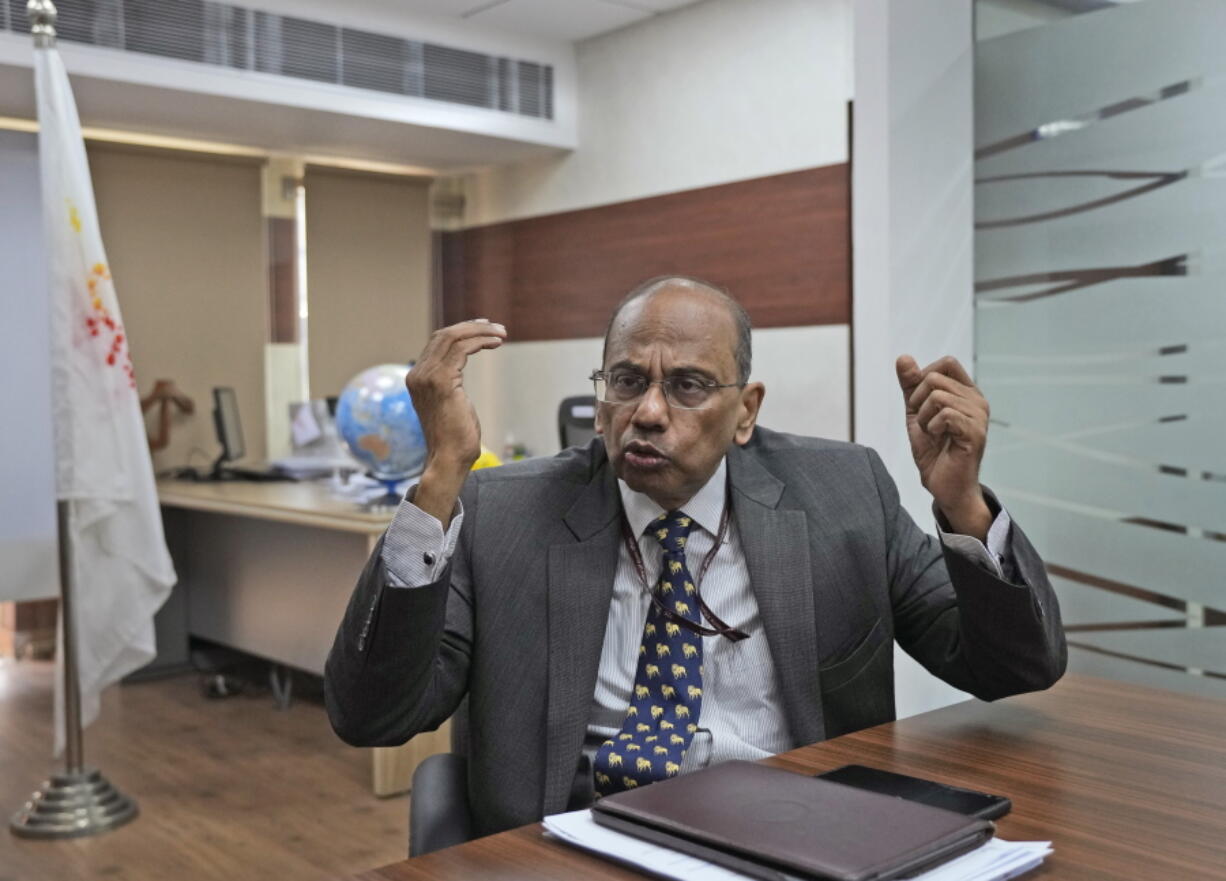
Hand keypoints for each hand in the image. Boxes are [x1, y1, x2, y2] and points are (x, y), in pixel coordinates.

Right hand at [406, 319, 505, 525]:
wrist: (448, 459)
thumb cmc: (454, 437)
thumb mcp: (449, 402)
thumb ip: (448, 383)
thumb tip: (458, 369)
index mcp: (417, 378)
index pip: (437, 343)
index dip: (461, 331)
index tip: (483, 329)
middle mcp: (418, 374)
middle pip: (444, 335)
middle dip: (472, 327)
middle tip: (496, 328)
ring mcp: (427, 377)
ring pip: (453, 338)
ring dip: (479, 331)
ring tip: (500, 333)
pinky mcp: (441, 382)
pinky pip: (461, 349)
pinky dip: (480, 341)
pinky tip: (496, 343)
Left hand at [895, 355, 991, 539]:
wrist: (943, 485)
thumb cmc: (934, 450)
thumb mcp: (915, 412)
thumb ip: (911, 385)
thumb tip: (903, 357)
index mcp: (967, 392)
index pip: (947, 362)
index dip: (923, 378)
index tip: (920, 403)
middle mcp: (978, 400)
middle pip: (935, 378)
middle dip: (918, 402)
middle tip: (925, 424)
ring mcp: (979, 416)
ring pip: (937, 395)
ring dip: (924, 418)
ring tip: (932, 434)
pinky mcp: (975, 432)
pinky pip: (944, 414)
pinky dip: (931, 427)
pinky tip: (938, 439)